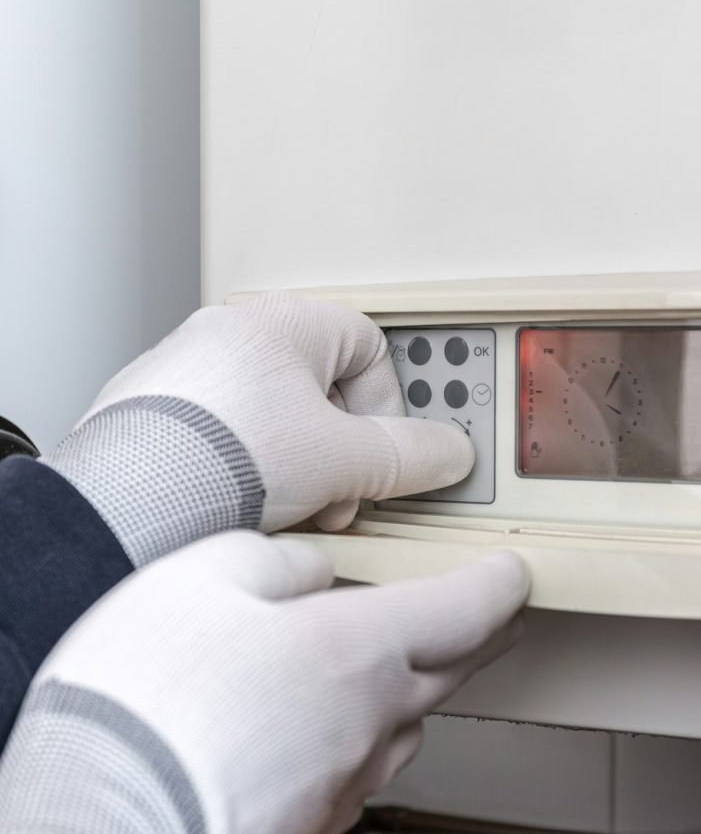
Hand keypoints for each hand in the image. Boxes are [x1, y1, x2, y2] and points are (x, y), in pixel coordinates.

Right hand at [0, 532, 529, 833]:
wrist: (105, 825)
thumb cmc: (146, 702)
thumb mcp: (208, 575)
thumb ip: (280, 560)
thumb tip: (313, 568)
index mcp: (360, 646)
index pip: (465, 609)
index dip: (499, 584)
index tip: (515, 573)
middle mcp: (372, 716)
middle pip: (455, 668)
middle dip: (484, 633)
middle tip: (498, 614)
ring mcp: (347, 776)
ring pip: (410, 719)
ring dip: (421, 684)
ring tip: (407, 659)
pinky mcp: (315, 821)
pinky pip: (364, 764)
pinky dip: (366, 732)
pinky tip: (331, 723)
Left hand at [45, 293, 472, 564]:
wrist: (122, 507)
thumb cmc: (218, 461)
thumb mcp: (344, 460)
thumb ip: (408, 455)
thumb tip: (446, 453)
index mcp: (281, 323)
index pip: (371, 346)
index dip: (390, 408)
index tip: (385, 454)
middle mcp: (229, 336)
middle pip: (324, 389)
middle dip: (343, 451)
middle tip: (340, 491)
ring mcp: (186, 375)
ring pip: (276, 419)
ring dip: (299, 468)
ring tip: (290, 508)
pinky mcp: (154, 417)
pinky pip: (226, 439)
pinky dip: (247, 474)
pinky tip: (243, 510)